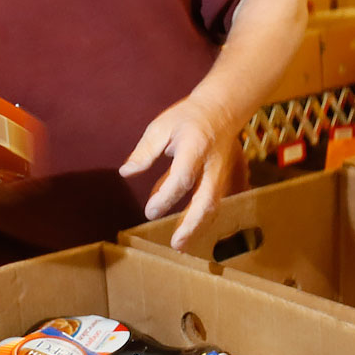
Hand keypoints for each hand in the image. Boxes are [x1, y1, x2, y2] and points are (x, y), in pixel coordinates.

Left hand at [120, 91, 244, 251]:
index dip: (166, 197)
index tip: (150, 211)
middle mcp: (213, 164)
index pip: (182, 178)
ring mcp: (224, 173)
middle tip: (177, 244)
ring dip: (198, 226)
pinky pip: (217, 202)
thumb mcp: (160, 127)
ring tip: (180, 243)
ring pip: (214, 205)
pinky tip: (190, 231)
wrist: (222, 109)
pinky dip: (204, 218)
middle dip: (192, 224)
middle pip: (206, 199)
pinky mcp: (229, 179)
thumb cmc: (186, 119)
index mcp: (194, 148)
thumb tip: (125, 173)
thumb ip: (144, 152)